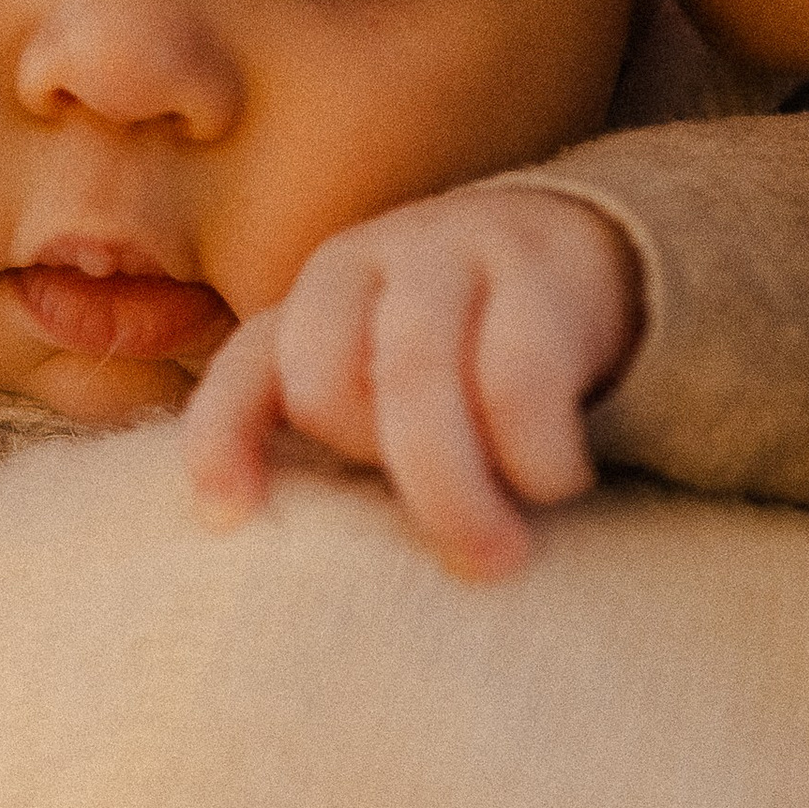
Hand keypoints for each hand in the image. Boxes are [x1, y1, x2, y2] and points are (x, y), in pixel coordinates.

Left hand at [182, 187, 643, 582]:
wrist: (587, 251)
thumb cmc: (465, 347)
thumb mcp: (389, 376)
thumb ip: (339, 434)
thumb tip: (273, 539)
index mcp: (318, 296)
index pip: (249, 366)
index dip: (221, 440)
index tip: (226, 519)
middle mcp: (370, 262)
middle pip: (326, 386)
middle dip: (376, 476)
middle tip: (449, 552)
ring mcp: (451, 253)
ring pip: (416, 380)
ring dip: (452, 490)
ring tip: (499, 556)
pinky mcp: (539, 269)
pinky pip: (519, 378)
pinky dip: (533, 453)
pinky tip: (555, 485)